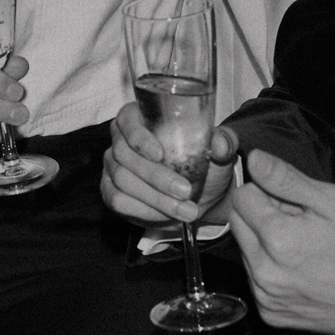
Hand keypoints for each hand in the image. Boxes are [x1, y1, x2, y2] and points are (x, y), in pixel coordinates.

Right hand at [101, 101, 238, 225]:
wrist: (200, 195)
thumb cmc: (204, 163)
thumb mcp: (218, 150)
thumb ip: (223, 142)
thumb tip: (220, 144)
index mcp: (139, 117)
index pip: (128, 121)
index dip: (139, 137)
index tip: (160, 154)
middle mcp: (119, 139)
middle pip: (125, 156)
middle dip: (156, 177)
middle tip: (186, 192)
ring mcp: (112, 166)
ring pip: (122, 181)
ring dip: (155, 199)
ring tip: (185, 210)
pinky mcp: (110, 191)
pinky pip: (118, 201)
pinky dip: (143, 211)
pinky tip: (166, 216)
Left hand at [231, 149, 334, 334]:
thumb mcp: (333, 200)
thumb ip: (286, 179)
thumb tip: (254, 159)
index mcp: (278, 240)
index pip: (242, 197)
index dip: (266, 191)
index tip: (291, 200)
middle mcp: (265, 273)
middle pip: (238, 224)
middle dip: (261, 215)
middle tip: (300, 221)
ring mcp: (267, 298)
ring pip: (245, 251)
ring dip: (264, 243)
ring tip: (305, 247)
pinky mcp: (272, 315)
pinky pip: (256, 280)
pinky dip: (271, 270)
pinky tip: (302, 269)